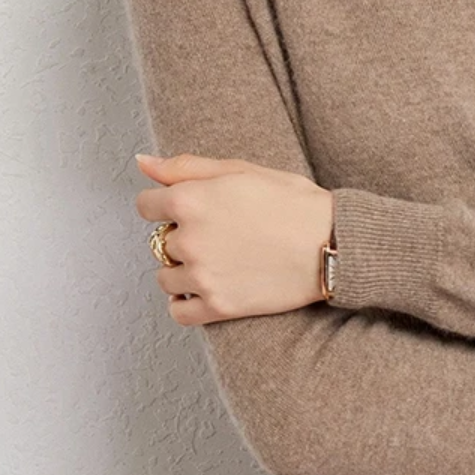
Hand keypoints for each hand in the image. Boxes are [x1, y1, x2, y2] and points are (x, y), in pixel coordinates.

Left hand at [134, 152, 333, 324]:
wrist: (333, 243)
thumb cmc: (292, 202)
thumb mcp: (240, 170)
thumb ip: (185, 167)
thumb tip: (142, 163)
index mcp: (190, 200)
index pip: (146, 206)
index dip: (168, 205)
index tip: (195, 210)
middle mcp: (189, 239)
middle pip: (160, 242)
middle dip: (184, 237)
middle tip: (222, 234)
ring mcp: (202, 276)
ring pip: (166, 278)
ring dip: (184, 271)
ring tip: (220, 262)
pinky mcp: (218, 306)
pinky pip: (179, 312)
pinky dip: (187, 303)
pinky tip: (208, 290)